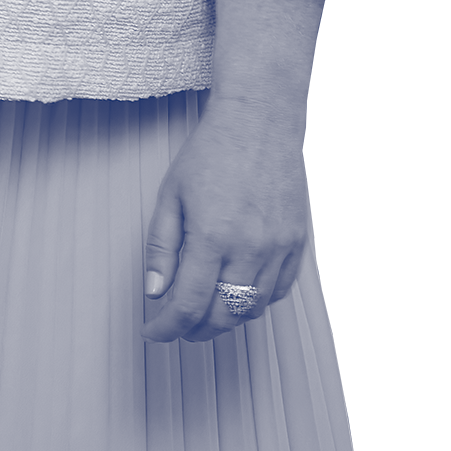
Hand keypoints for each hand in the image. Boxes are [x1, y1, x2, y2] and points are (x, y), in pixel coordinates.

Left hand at [141, 96, 308, 343]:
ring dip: (226, 319)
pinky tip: (238, 291)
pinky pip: (278, 291)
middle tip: (177, 325)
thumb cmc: (211, 151)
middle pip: (222, 316)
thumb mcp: (171, 193)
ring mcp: (277, 246)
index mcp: (211, 235)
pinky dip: (256, 301)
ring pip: (251, 309)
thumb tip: (155, 292)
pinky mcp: (297, 242)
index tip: (153, 330)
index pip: (188, 305)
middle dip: (194, 330)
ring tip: (206, 311)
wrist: (258, 121)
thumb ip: (161, 246)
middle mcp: (248, 246)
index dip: (167, 327)